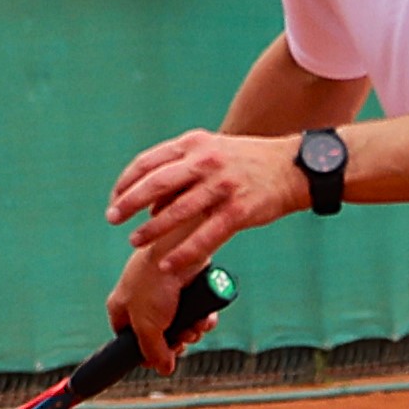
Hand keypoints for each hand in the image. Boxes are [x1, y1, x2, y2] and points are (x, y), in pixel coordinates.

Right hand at [106, 243, 194, 373]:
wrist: (179, 248)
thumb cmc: (154, 284)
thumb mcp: (147, 326)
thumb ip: (153, 352)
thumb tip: (163, 369)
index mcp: (121, 308)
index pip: (127, 340)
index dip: (145, 352)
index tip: (159, 358)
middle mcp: (142, 301)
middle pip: (159, 336)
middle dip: (175, 342)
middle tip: (182, 340)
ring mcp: (165, 294)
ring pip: (180, 325)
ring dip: (191, 331)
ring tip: (195, 327)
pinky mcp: (187, 287)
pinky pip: (195, 312)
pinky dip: (202, 318)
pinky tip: (205, 319)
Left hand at [109, 127, 300, 324]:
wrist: (295, 168)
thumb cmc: (249, 162)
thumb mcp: (214, 150)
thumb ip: (183, 168)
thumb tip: (151, 200)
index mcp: (196, 144)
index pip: (149, 162)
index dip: (126, 182)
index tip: (115, 199)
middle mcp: (207, 161)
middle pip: (156, 183)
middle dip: (128, 203)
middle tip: (112, 219)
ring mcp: (223, 186)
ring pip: (176, 211)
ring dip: (151, 229)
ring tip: (134, 241)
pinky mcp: (239, 211)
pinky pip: (204, 237)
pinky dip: (183, 253)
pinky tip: (168, 263)